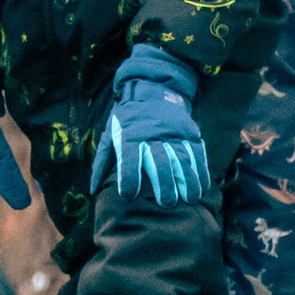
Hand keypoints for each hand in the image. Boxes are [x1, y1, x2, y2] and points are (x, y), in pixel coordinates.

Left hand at [89, 43, 210, 206]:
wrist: (152, 91)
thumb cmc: (127, 121)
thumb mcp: (109, 136)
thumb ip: (101, 164)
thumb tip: (93, 191)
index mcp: (129, 135)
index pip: (129, 157)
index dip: (128, 177)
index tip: (129, 196)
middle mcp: (152, 134)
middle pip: (160, 160)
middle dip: (165, 183)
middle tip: (168, 203)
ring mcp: (174, 133)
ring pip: (183, 157)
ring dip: (188, 180)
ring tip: (191, 199)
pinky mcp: (189, 133)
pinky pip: (197, 153)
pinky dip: (201, 171)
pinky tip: (202, 188)